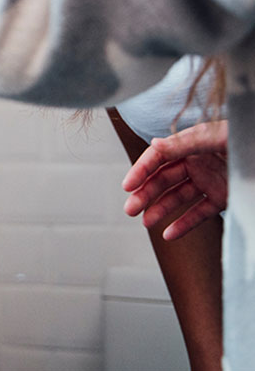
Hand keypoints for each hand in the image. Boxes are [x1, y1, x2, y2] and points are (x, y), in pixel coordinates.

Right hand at [122, 120, 227, 239]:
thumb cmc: (246, 136)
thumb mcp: (216, 137)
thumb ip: (186, 142)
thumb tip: (154, 145)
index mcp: (192, 142)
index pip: (159, 156)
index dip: (141, 170)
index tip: (128, 185)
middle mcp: (197, 161)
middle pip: (164, 178)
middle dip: (146, 193)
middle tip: (130, 209)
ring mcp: (209, 180)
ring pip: (178, 197)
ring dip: (160, 209)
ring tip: (145, 222)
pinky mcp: (222, 198)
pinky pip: (200, 213)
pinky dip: (184, 224)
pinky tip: (169, 234)